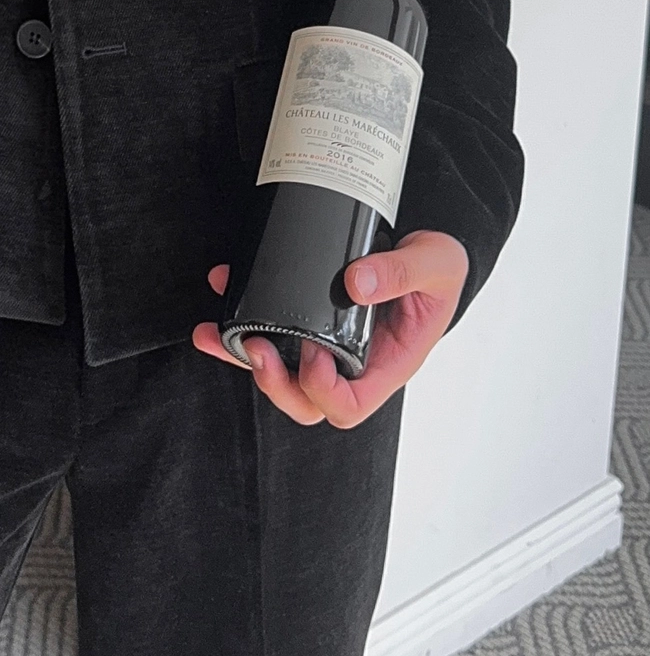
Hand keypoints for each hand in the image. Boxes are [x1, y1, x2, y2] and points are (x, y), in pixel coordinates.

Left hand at [191, 229, 468, 427]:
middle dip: (274, 383)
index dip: (324, 389)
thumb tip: (357, 283)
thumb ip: (402, 272)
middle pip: (306, 401)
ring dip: (240, 354)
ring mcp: (328, 344)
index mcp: (386, 363)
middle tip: (256, 348)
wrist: (427, 250)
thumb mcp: (436, 264)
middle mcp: (353, 362)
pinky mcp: (308, 318)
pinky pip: (269, 330)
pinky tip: (224, 286)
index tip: (314, 351)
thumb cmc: (438, 270)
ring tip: (215, 333)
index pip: (350, 404)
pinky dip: (238, 316)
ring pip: (279, 370)